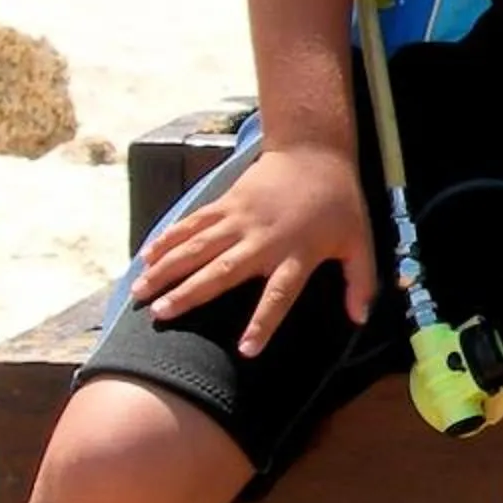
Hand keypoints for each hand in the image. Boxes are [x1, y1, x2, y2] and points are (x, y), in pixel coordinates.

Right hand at [134, 143, 374, 356]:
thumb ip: (361, 281)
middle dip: (190, 294)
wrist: (314, 152)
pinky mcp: (225, 202)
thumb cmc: (339, 203)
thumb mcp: (360, 241)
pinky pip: (192, 223)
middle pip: (222, 271)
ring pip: (197, 247)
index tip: (245, 349)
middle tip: (161, 314)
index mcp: (297, 253)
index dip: (263, 322)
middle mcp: (263, 239)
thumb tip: (360, 319)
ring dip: (167, 269)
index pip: (279, 295)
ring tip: (141, 292)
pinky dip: (168, 239)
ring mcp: (239, 218)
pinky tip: (145, 257)